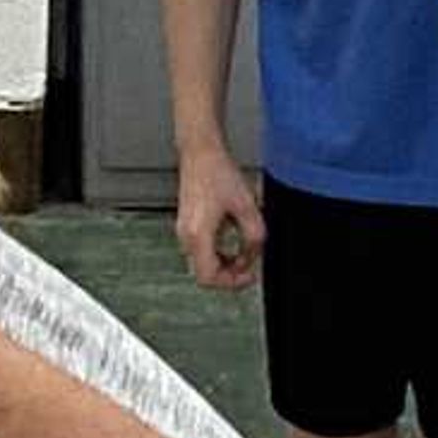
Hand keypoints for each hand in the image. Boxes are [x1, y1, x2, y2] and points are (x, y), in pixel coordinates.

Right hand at [175, 146, 263, 292]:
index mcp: (198, 235)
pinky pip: (201, 251)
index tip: (249, 276)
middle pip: (204, 274)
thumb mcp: (247, 207)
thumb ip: (253, 237)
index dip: (232, 283)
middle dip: (229, 275)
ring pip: (202, 264)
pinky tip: (231, 242)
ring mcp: (184, 232)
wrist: (201, 155)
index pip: (209, 277)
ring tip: (243, 254)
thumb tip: (252, 255)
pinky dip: (217, 253)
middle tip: (249, 268)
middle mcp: (186, 237)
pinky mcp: (187, 226)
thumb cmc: (218, 174)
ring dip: (224, 264)